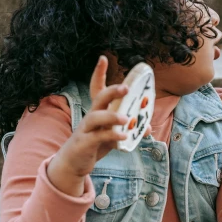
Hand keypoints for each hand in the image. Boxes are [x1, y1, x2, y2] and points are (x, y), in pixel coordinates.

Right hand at [47, 56, 129, 194]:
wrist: (73, 163)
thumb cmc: (94, 144)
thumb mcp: (113, 136)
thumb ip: (129, 130)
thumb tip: (148, 127)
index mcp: (98, 111)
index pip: (97, 88)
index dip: (99, 73)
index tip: (103, 58)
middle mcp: (91, 116)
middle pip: (99, 98)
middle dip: (112, 91)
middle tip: (126, 88)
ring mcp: (86, 129)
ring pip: (96, 117)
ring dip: (111, 116)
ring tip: (126, 118)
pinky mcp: (85, 143)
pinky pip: (98, 137)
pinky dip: (111, 135)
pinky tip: (124, 135)